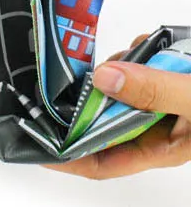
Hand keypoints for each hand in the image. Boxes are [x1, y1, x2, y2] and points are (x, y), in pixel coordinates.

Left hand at [46, 54, 190, 179]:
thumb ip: (154, 90)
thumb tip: (103, 79)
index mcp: (162, 147)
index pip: (102, 162)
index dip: (67, 156)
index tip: (37, 140)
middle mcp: (157, 128)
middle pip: (101, 120)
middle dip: (90, 96)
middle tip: (80, 74)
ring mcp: (160, 103)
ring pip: (117, 90)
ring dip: (116, 70)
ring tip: (129, 54)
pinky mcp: (167, 80)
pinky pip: (139, 69)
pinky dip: (138, 54)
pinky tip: (147, 44)